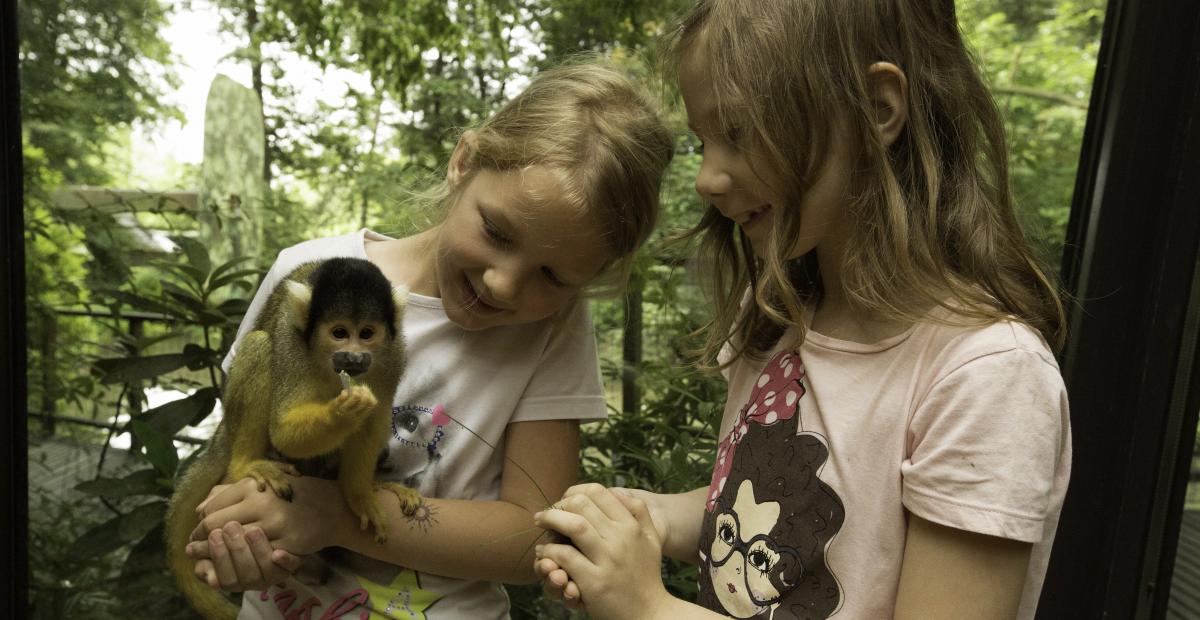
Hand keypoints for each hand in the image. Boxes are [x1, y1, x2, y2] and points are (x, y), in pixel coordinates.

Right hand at [186, 521, 303, 590]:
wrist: (290, 509)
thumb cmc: (251, 510)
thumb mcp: (230, 511)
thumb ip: (213, 517)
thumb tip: (197, 522)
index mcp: (233, 570)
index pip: (222, 577)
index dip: (215, 558)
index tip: (212, 536)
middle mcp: (252, 576)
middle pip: (241, 577)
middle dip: (233, 553)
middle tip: (228, 529)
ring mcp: (273, 571)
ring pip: (263, 574)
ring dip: (256, 553)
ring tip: (252, 531)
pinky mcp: (294, 561)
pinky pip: (291, 568)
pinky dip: (285, 562)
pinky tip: (279, 554)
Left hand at [188, 475, 346, 557]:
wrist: (328, 505)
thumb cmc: (288, 494)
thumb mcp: (258, 484)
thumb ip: (227, 494)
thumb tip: (199, 510)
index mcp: (251, 487)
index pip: (213, 510)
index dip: (200, 525)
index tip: (195, 535)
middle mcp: (262, 504)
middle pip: (220, 527)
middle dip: (203, 542)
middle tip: (194, 550)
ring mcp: (276, 524)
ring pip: (236, 544)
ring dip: (219, 555)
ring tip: (208, 560)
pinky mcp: (287, 542)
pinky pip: (258, 557)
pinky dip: (244, 563)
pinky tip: (237, 565)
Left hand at [533, 483, 672, 619]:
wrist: (650, 613)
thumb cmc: (646, 575)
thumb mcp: (652, 539)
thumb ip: (639, 513)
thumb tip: (618, 491)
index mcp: (631, 526)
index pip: (599, 492)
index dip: (576, 491)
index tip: (565, 501)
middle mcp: (621, 538)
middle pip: (581, 504)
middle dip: (558, 505)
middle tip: (547, 513)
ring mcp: (608, 560)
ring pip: (573, 525)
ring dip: (550, 520)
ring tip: (540, 524)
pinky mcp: (595, 582)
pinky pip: (565, 556)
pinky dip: (550, 551)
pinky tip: (544, 553)